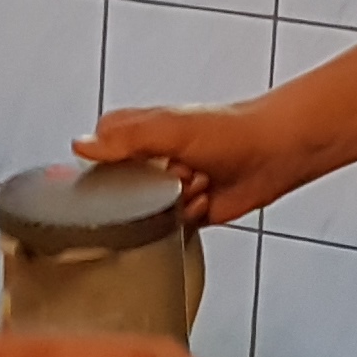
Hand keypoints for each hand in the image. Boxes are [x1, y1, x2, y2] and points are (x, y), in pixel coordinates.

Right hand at [82, 101, 314, 224]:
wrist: (276, 152)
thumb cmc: (231, 130)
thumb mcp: (170, 128)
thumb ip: (124, 138)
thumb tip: (80, 146)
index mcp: (138, 133)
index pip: (98, 153)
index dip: (107, 169)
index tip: (123, 172)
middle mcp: (150, 160)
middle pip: (121, 191)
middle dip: (147, 193)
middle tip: (172, 176)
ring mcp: (168, 187)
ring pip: (146, 213)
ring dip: (172, 205)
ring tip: (197, 185)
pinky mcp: (187, 211)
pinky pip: (170, 228)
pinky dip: (187, 219)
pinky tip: (205, 202)